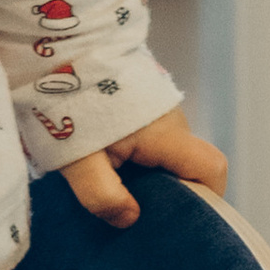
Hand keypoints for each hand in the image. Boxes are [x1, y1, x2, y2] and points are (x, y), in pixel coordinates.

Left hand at [61, 104, 228, 228]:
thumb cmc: (67, 102)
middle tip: (133, 210)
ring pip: (168, 156)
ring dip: (147, 177)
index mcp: (165, 134)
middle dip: (168, 195)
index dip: (208, 197)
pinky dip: (136, 161)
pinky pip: (151, 144)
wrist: (57, 50)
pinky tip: (105, 168)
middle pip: (190, 168)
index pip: (212, 167)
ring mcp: (157, 113)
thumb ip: (102, 194)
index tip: (180, 218)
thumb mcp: (77, 157)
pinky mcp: (141, 109)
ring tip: (111, 189)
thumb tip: (130, 219)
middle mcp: (171, 122)